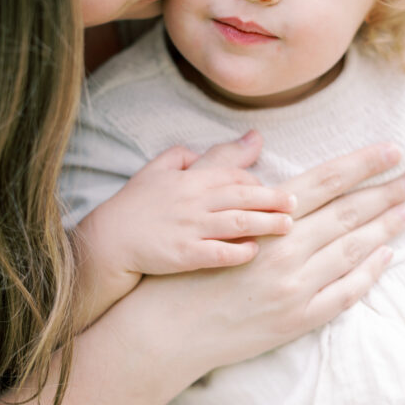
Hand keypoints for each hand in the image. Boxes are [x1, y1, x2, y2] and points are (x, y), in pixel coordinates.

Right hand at [78, 131, 294, 278]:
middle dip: (273, 199)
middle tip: (297, 204)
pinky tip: (254, 252)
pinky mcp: (182, 254)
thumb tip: (210, 150)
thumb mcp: (156, 170)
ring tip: (288, 227)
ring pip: (236, 223)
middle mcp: (193, 201)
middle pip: (242, 196)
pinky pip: (216, 253)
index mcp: (190, 179)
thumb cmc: (134, 205)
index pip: (233, 175)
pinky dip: (237, 252)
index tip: (280, 190)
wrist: (107, 240)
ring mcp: (188, 228)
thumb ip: (185, 156)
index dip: (258, 182)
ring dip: (266, 224)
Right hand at [134, 142, 404, 372]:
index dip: (363, 164)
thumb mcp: (196, 207)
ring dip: (385, 227)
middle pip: (349, 213)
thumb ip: (230, 170)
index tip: (392, 150)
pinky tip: (385, 254)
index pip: (326, 181)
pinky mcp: (296, 320)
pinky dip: (369, 272)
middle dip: (386, 192)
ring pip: (353, 250)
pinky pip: (346, 293)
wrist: (162, 332)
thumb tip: (257, 139)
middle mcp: (286, 251)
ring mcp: (294, 289)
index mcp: (264, 219)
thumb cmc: (178, 265)